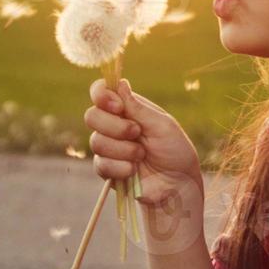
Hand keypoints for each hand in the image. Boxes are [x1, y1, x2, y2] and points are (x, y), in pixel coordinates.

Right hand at [85, 78, 203, 210]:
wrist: (177, 185)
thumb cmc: (175, 151)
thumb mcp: (162, 125)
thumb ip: (138, 108)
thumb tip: (120, 83)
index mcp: (127, 108)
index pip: (101, 92)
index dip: (101, 95)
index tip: (117, 106)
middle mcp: (113, 125)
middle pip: (91, 116)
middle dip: (115, 126)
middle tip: (137, 132)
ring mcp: (108, 147)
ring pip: (96, 141)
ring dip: (123, 149)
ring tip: (141, 155)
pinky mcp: (106, 169)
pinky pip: (100, 164)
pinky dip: (120, 167)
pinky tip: (134, 170)